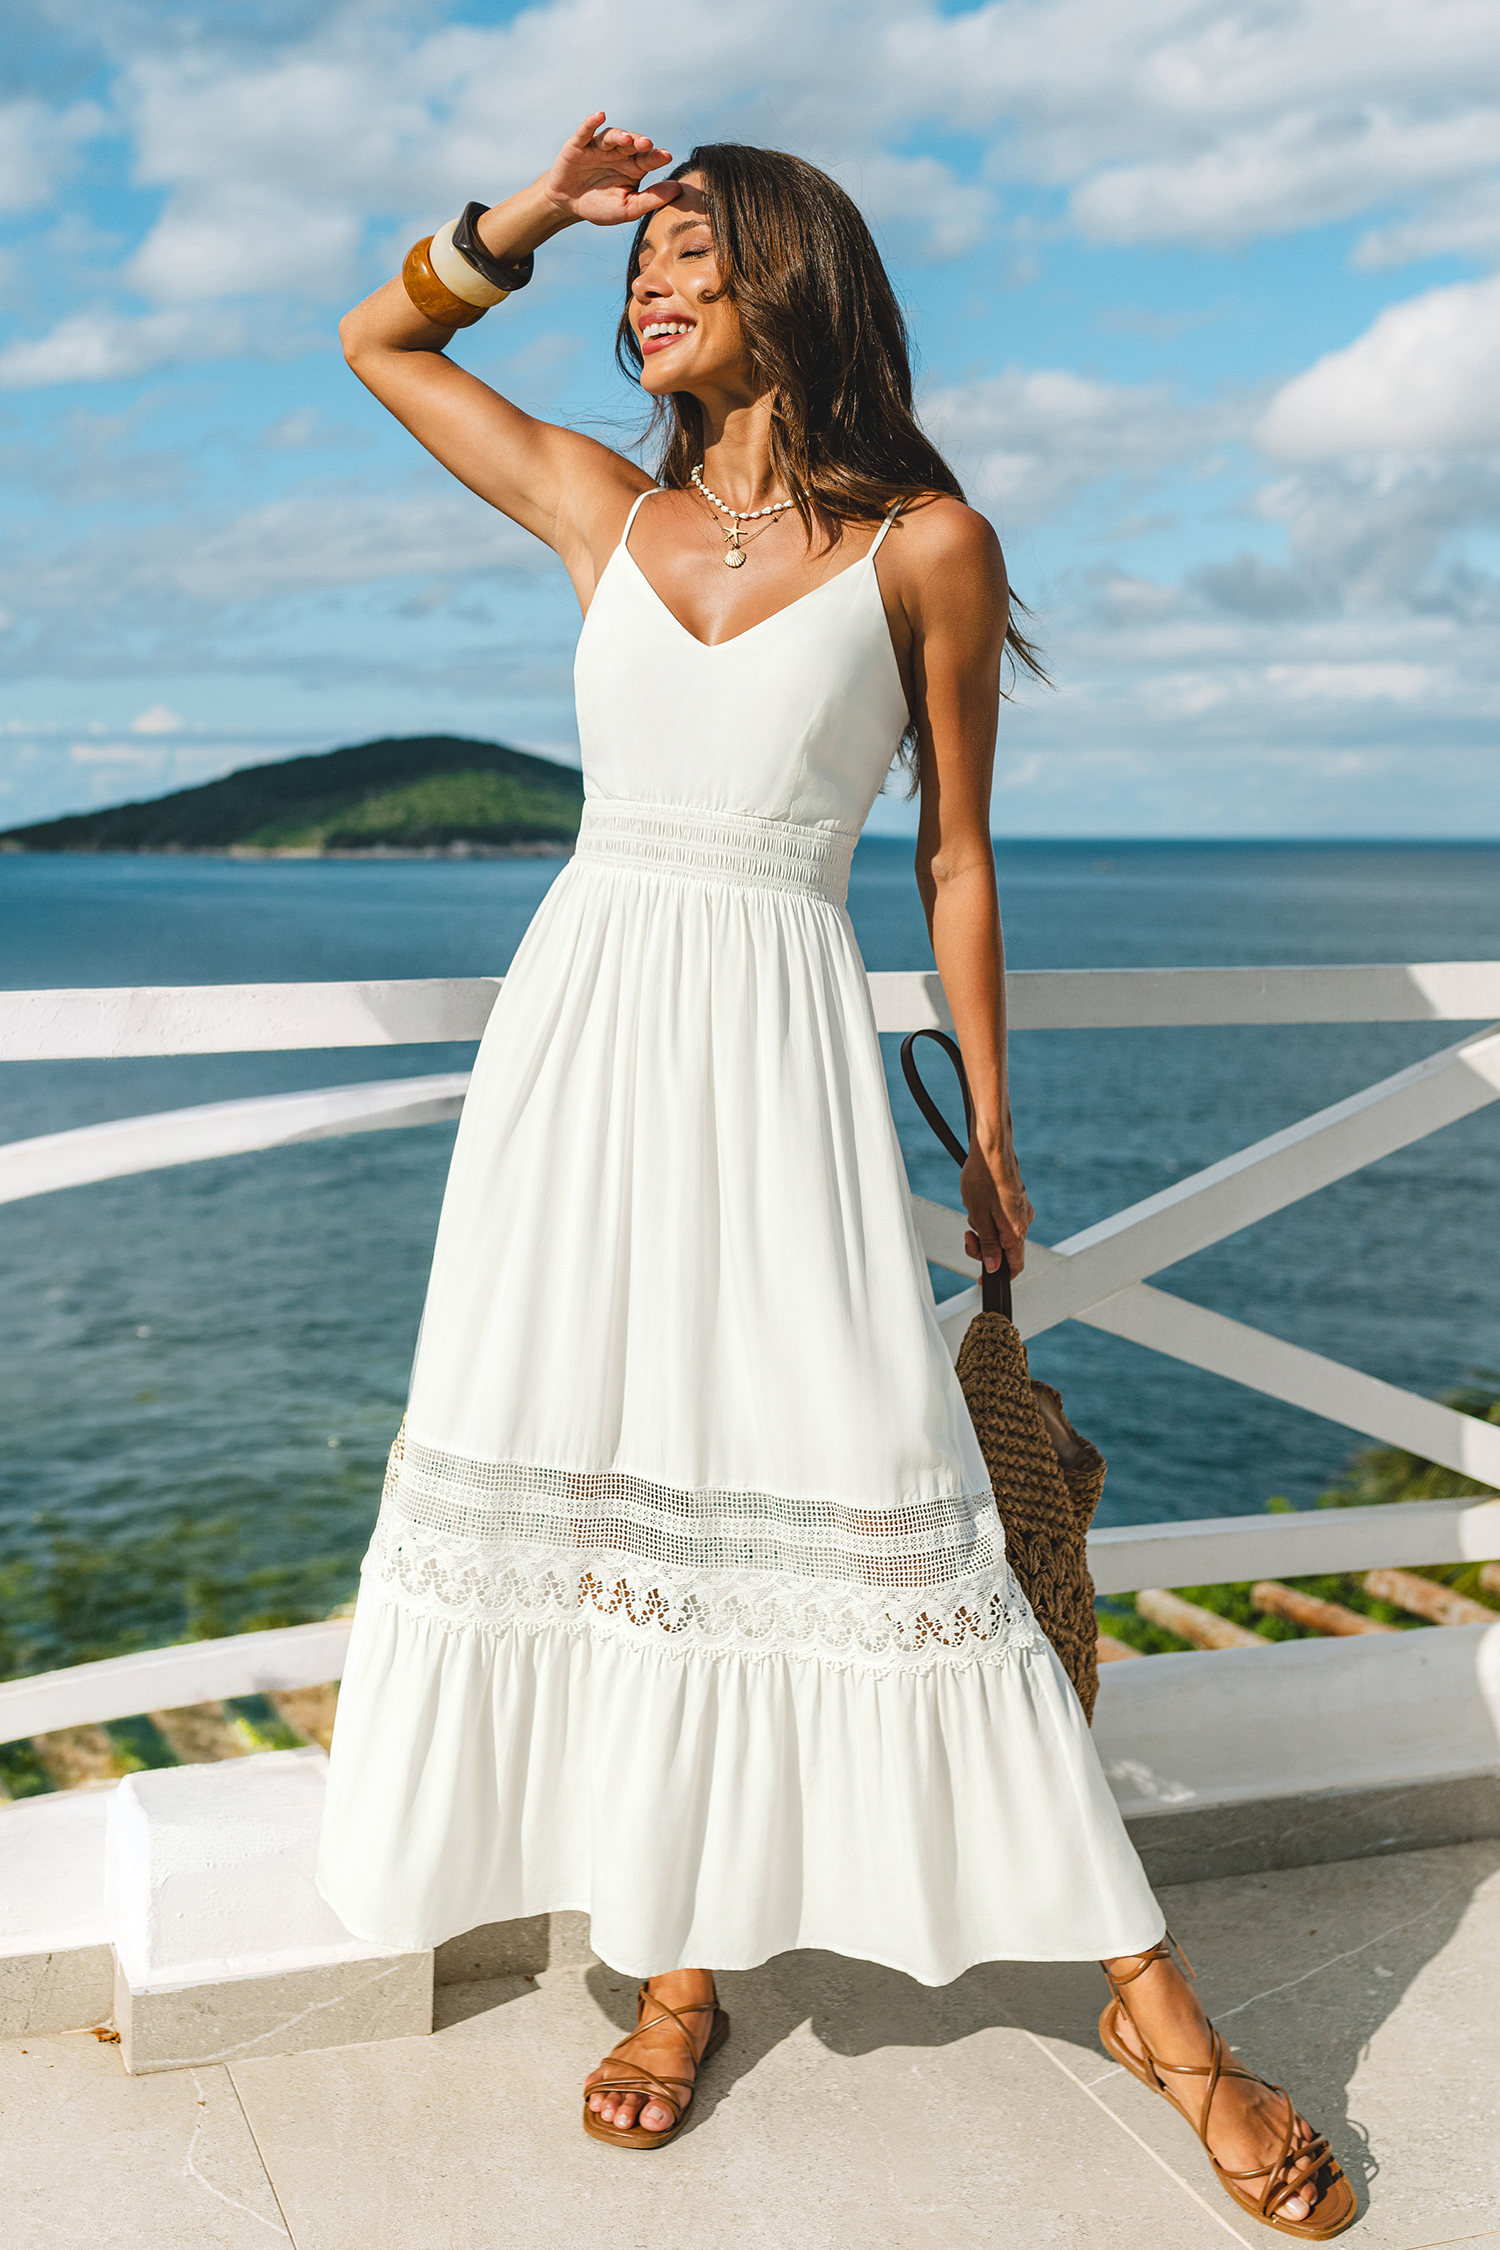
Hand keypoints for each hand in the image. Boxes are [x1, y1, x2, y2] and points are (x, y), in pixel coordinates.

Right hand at [542, 112, 680, 227]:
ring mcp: (598, 147)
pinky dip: (591, 123)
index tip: (667, 156)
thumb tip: (679, 190)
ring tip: (627, 139)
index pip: (647, 159)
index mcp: (633, 167)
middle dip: (640, 142)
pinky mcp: (578, 145)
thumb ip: (651, 199)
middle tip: (648, 145)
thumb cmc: (601, 206)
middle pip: (632, 143)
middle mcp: (618, 153)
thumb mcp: (627, 208)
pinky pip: (585, 131)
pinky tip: (599, 115)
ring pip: (611, 136)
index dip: (656, 156)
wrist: (569, 205)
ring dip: (619, 135)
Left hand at [961, 1139, 1033, 1278]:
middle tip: (968, 1235)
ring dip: (985, 1228)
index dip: (998, 1275)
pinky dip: (990, 1216)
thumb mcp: (979, 1217)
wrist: (992, 1149)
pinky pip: (1004, 1216)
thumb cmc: (983, 1179)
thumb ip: (988, 1244)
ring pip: (1002, 1231)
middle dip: (984, 1245)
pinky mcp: (1017, 1198)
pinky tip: (979, 1201)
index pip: (1015, 1265)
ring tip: (972, 1209)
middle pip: (1005, 1248)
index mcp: (1016, 1231)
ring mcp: (1022, 1209)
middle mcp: (1024, 1222)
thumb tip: (993, 1266)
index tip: (981, 1279)